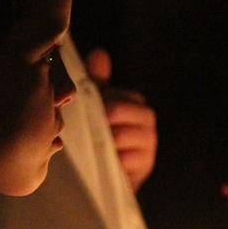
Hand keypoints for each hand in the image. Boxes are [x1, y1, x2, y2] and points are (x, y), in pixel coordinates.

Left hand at [87, 48, 156, 191]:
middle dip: (95, 123)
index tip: (78, 115)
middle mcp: (147, 117)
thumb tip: (99, 52)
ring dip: (99, 142)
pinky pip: (122, 158)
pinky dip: (109, 160)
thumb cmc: (100, 137)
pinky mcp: (145, 163)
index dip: (92, 106)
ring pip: (116, 135)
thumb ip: (96, 82)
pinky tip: (102, 162)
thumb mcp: (95, 107)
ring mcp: (149, 141)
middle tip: (80, 133)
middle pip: (114, 111)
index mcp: (134, 100)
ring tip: (90, 148)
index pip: (111, 96)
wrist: (109, 176)